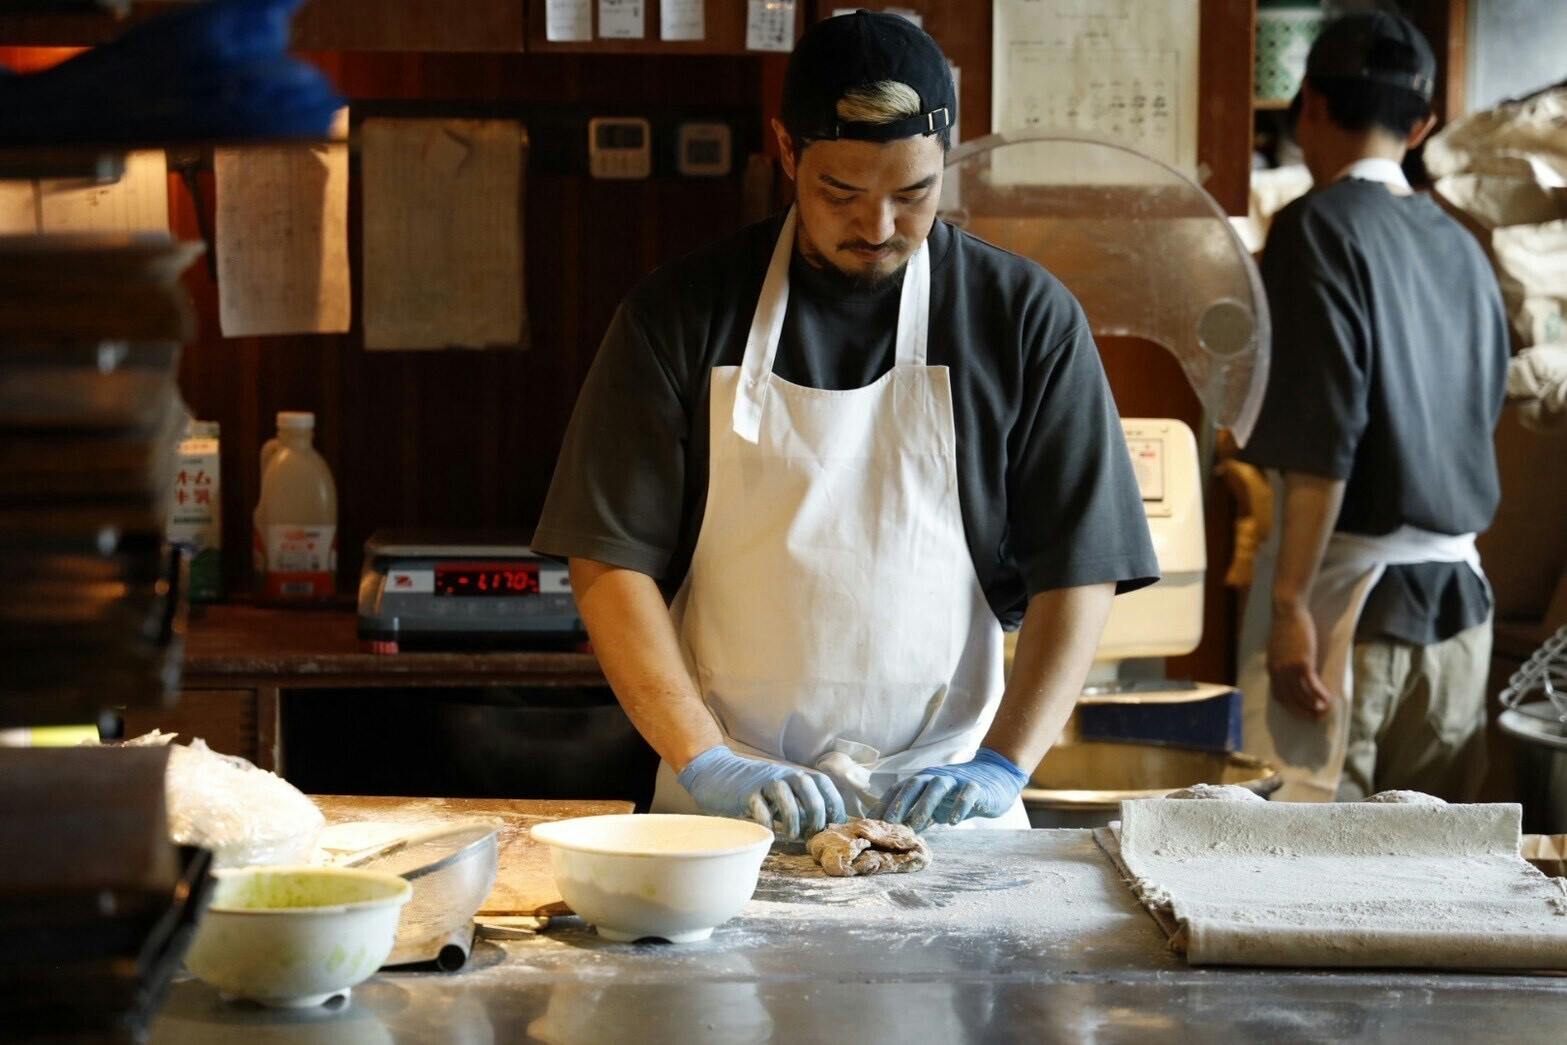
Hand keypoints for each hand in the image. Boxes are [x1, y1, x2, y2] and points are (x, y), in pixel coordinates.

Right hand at [677, 746, 845, 839]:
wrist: (716, 772)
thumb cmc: (754, 788)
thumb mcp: (780, 789)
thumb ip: (799, 801)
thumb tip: (822, 826)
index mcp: (794, 773)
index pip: (824, 783)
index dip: (834, 803)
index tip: (835, 824)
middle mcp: (782, 774)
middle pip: (808, 787)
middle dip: (816, 812)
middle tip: (813, 832)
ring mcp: (763, 783)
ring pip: (785, 796)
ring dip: (793, 819)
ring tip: (792, 836)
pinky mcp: (745, 793)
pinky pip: (760, 808)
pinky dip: (768, 822)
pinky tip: (770, 833)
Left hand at [877, 748, 1028, 832]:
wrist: (995, 776)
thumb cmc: (958, 794)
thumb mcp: (934, 805)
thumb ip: (915, 816)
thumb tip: (891, 835)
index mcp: (922, 781)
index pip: (898, 790)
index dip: (883, 805)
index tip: (869, 823)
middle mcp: (935, 776)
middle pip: (913, 785)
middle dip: (899, 803)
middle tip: (888, 824)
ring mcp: (956, 780)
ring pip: (937, 787)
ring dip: (924, 805)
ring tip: (916, 825)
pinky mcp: (976, 786)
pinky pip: (967, 793)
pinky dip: (959, 805)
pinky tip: (954, 821)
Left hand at [1268, 601, 1332, 720]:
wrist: (1288, 611)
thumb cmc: (1287, 627)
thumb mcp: (1280, 648)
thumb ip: (1283, 662)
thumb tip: (1293, 672)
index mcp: (1271, 669)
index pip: (1279, 696)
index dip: (1291, 707)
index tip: (1302, 713)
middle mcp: (1278, 672)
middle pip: (1290, 700)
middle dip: (1303, 712)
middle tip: (1316, 718)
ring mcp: (1289, 668)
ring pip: (1302, 695)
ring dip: (1314, 706)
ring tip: (1325, 710)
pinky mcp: (1302, 663)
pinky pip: (1311, 685)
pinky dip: (1320, 695)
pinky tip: (1329, 699)